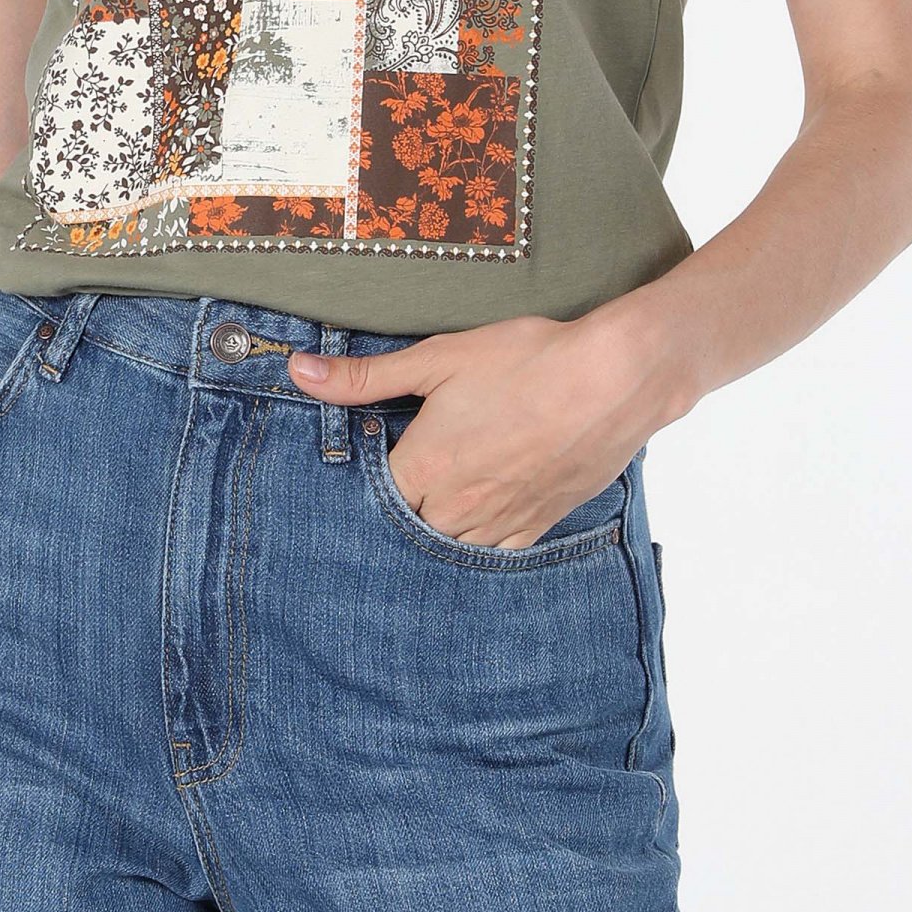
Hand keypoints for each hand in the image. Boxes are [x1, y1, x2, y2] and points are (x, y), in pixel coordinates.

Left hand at [285, 304, 691, 550]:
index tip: (365, 463)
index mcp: (425, 468)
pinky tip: (474, 521)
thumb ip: (365, 376)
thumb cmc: (526, 361)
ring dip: (434, 529)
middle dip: (396, 510)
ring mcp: (500, 522)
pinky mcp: (537, 525)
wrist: (613, 379)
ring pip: (447, 546)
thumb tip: (298, 372)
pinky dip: (477, 542)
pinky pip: (493, 554)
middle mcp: (457, 507)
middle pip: (406, 528)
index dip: (363, 481)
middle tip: (399, 482)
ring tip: (433, 501)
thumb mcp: (438, 357)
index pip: (370, 497)